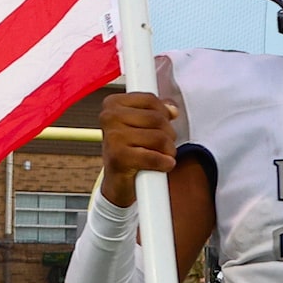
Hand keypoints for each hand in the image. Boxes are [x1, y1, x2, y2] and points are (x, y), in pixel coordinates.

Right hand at [96, 91, 178, 208]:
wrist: (117, 182)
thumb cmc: (128, 149)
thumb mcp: (140, 124)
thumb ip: (157, 111)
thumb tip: (173, 109)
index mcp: (112, 103)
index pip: (150, 100)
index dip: (164, 114)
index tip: (163, 126)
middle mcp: (109, 117)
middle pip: (157, 118)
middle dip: (168, 134)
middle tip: (164, 145)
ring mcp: (112, 137)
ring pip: (159, 137)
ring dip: (168, 150)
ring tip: (163, 155)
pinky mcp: (118, 157)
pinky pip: (154, 157)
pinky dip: (164, 163)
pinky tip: (164, 165)